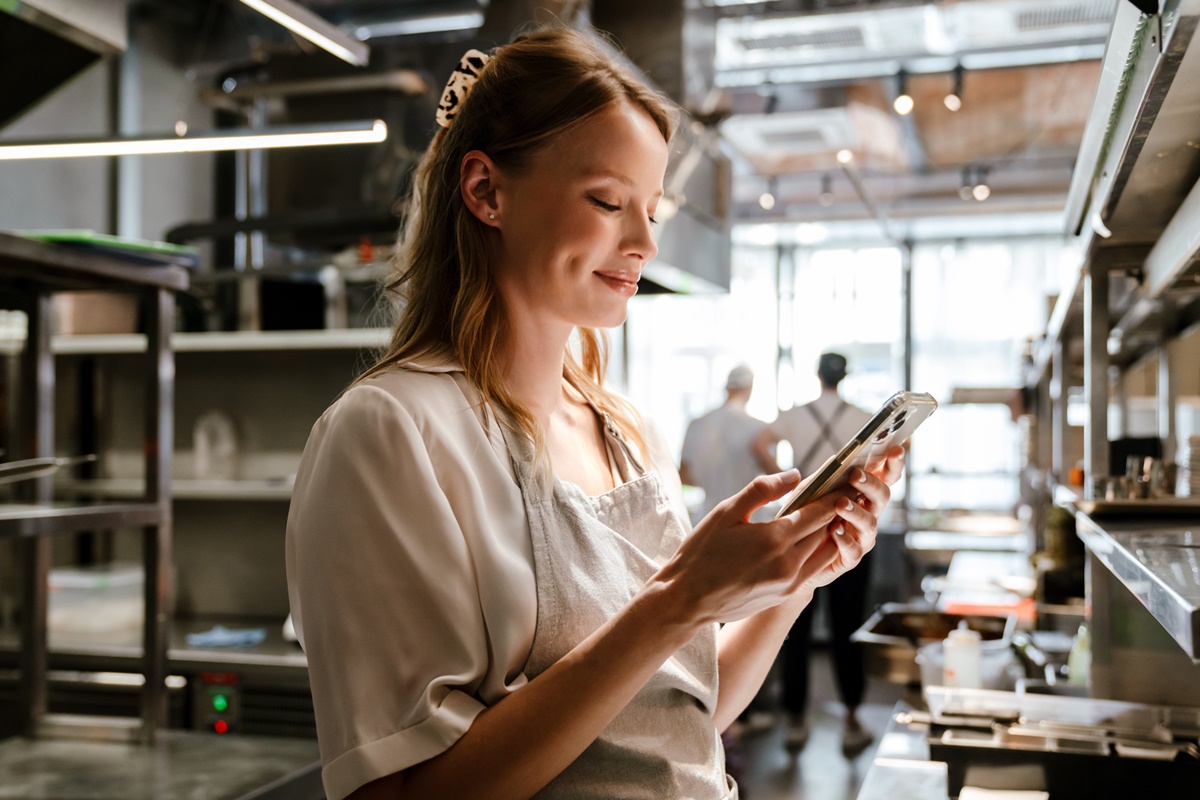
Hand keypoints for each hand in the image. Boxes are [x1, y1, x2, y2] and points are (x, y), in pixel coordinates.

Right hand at [651, 470, 857, 625]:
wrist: (688, 599)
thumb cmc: (701, 551)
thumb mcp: (726, 512)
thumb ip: (762, 490)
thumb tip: (795, 475)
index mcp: (773, 538)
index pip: (819, 512)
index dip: (834, 494)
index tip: (844, 480)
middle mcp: (788, 563)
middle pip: (826, 531)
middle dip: (836, 510)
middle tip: (843, 492)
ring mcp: (789, 582)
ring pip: (826, 552)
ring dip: (830, 533)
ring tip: (830, 514)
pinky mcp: (786, 594)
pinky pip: (814, 568)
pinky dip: (819, 551)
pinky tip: (811, 538)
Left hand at [791, 446, 905, 593]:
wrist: (793, 554)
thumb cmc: (805, 517)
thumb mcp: (811, 492)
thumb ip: (825, 478)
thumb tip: (837, 458)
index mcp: (863, 495)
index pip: (884, 476)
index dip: (893, 464)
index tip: (895, 449)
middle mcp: (868, 514)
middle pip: (883, 497)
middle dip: (872, 484)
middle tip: (855, 475)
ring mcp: (862, 537)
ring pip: (870, 523)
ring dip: (856, 511)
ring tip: (840, 504)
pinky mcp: (850, 558)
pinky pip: (853, 549)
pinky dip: (845, 539)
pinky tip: (835, 531)